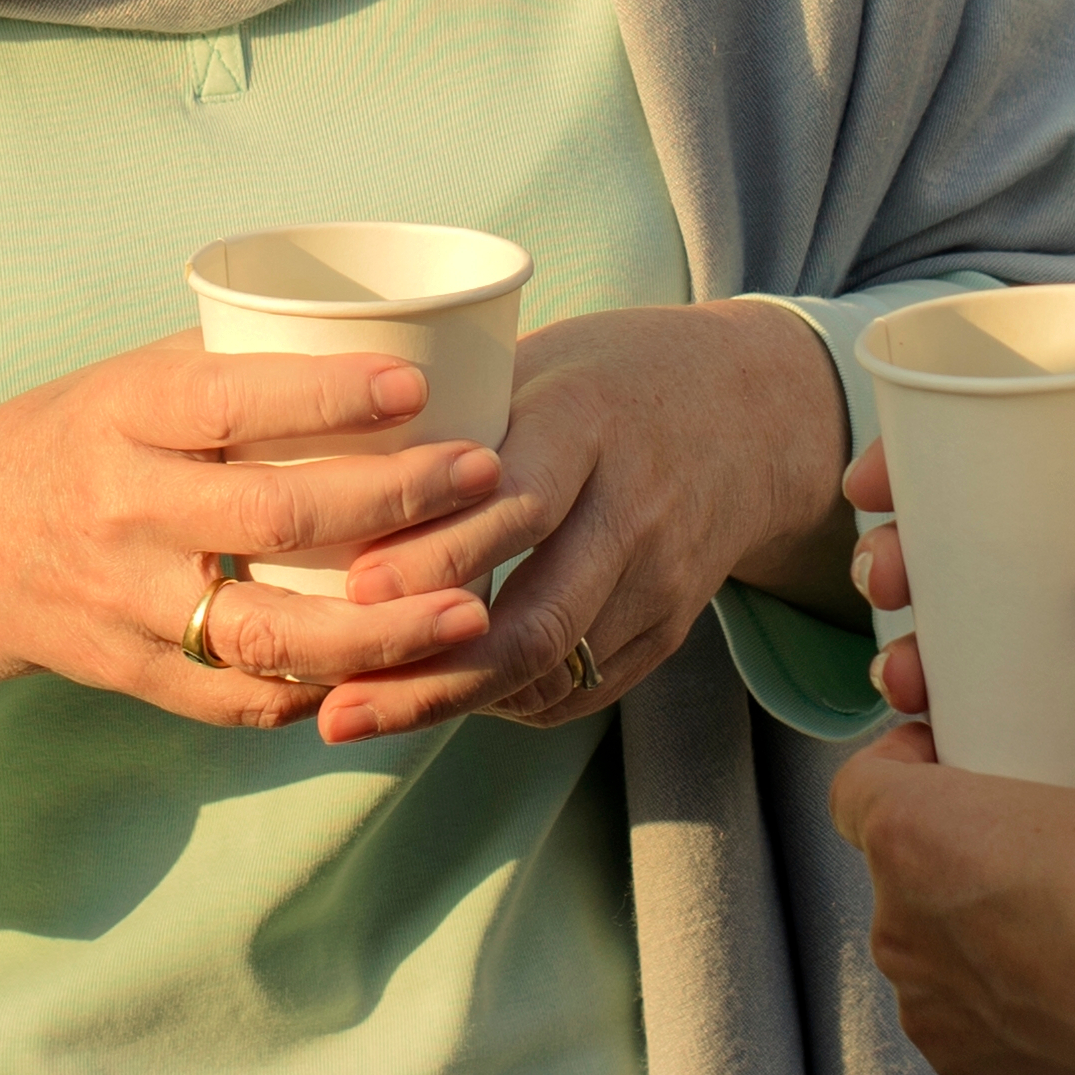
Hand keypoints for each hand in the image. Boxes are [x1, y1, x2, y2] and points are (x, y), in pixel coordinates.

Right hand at [0, 333, 512, 760]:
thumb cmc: (72, 440)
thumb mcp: (124, 380)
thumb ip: (233, 366)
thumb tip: (387, 329)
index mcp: (119, 417)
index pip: (228, 403)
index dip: (326, 395)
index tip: (418, 382)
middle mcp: (119, 512)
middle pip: (270, 517)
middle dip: (393, 500)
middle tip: (485, 475)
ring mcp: (127, 605)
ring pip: (268, 633)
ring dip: (381, 628)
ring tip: (472, 608)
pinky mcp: (135, 674)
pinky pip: (243, 698)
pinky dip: (325, 689)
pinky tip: (398, 670)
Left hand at [340, 300, 855, 749]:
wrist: (756, 411)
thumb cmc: (607, 376)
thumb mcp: (535, 363)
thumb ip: (446, 417)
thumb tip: (318, 470)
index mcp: (589, 421)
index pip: (517, 503)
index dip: (437, 554)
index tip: (354, 589)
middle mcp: (636, 506)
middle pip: (538, 619)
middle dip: (430, 676)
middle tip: (338, 707)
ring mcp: (663, 576)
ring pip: (555, 670)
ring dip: (454, 701)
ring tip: (363, 711)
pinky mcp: (674, 625)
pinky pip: (582, 690)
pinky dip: (505, 703)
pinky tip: (441, 696)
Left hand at [831, 711, 1074, 1074]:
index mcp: (916, 840)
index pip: (856, 790)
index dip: (898, 771)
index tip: (951, 767)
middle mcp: (901, 933)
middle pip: (904, 881)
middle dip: (959, 866)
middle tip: (1035, 855)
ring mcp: (932, 1021)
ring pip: (940, 966)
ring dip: (984, 950)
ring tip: (1064, 938)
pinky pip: (980, 1040)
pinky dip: (1016, 1026)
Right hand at [856, 425, 1074, 810]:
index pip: (1057, 445)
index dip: (961, 452)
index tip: (880, 475)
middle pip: (1018, 543)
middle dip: (934, 558)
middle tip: (884, 580)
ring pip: (1028, 634)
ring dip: (954, 647)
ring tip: (904, 675)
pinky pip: (1069, 717)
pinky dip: (1008, 726)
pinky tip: (954, 742)